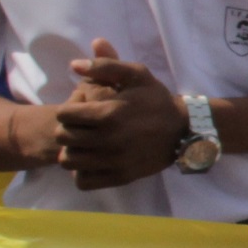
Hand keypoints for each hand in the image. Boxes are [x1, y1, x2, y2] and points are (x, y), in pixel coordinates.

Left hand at [54, 39, 189, 189]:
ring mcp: (113, 161)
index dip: (69, 110)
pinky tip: (93, 161)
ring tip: (85, 144)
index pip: (63, 115)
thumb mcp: (136, 74)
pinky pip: (83, 181)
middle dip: (69, 128)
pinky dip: (82, 172)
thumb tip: (73, 65)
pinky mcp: (119, 177)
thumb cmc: (156, 100)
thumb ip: (104, 66)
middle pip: (63, 137)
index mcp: (108, 114)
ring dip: (73, 151)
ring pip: (68, 161)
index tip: (81, 110)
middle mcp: (108, 140)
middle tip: (83, 126)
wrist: (184, 130)